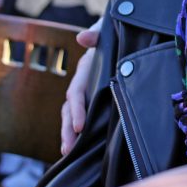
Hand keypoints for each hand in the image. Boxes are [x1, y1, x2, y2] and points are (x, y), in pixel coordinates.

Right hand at [60, 19, 101, 155]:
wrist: (120, 36)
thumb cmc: (113, 35)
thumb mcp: (106, 33)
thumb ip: (96, 35)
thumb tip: (83, 37)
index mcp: (85, 70)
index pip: (76, 93)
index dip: (76, 110)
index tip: (79, 126)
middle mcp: (82, 83)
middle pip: (69, 109)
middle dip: (67, 129)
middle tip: (67, 149)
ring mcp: (87, 93)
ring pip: (72, 116)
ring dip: (69, 134)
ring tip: (68, 153)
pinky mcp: (94, 99)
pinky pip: (85, 116)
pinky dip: (80, 132)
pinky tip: (81, 148)